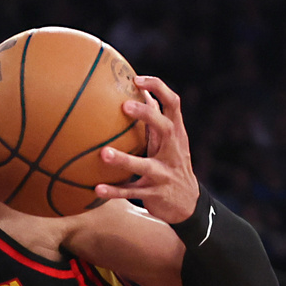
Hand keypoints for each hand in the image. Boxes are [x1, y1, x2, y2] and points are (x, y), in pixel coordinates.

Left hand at [94, 76, 199, 223]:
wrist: (189, 205)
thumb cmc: (172, 165)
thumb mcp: (170, 142)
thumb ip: (156, 120)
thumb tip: (140, 93)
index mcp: (176, 135)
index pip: (174, 105)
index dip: (158, 89)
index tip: (137, 80)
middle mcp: (173, 152)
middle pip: (166, 129)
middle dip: (147, 116)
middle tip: (124, 106)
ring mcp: (165, 174)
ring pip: (145, 166)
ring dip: (124, 160)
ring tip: (103, 153)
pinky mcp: (155, 194)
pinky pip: (133, 192)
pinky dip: (115, 191)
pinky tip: (96, 189)